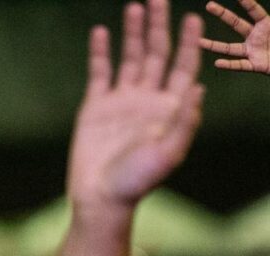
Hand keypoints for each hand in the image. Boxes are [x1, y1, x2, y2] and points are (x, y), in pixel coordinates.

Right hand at [68, 0, 204, 207]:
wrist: (99, 198)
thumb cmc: (137, 182)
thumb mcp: (168, 155)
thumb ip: (185, 122)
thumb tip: (198, 87)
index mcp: (169, 110)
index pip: (182, 67)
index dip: (188, 42)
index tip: (192, 17)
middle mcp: (147, 101)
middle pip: (157, 55)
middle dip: (159, 27)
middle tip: (158, 0)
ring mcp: (121, 103)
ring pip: (130, 58)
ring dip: (133, 33)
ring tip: (134, 7)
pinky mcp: (95, 108)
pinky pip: (99, 73)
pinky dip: (100, 52)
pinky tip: (101, 32)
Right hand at [201, 0, 269, 72]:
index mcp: (266, 24)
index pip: (253, 10)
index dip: (245, 2)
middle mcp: (255, 36)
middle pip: (235, 23)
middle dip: (222, 14)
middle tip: (209, 5)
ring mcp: (252, 51)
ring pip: (229, 47)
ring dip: (213, 45)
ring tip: (198, 41)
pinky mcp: (254, 65)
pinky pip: (240, 65)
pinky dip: (229, 64)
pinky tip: (217, 63)